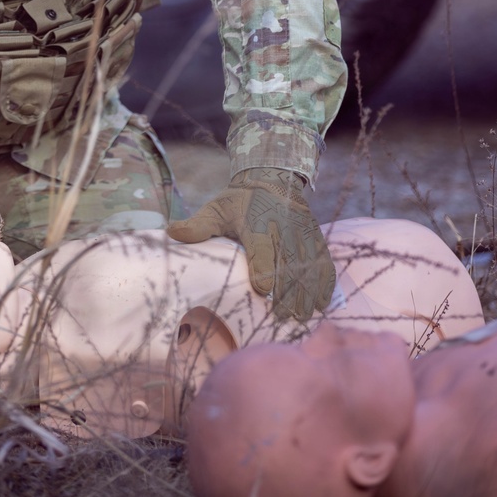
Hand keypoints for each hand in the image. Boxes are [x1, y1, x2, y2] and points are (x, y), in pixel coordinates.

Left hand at [168, 166, 334, 321]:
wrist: (271, 179)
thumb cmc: (238, 203)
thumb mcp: (216, 209)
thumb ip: (198, 225)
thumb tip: (171, 233)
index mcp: (256, 221)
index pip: (261, 246)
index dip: (263, 268)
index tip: (262, 289)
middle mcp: (283, 226)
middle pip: (289, 260)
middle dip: (288, 290)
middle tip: (283, 316)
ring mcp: (302, 232)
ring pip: (309, 264)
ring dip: (307, 291)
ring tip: (301, 316)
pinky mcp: (315, 238)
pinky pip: (324, 261)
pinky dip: (324, 283)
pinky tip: (321, 304)